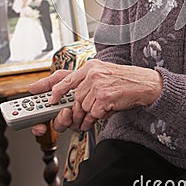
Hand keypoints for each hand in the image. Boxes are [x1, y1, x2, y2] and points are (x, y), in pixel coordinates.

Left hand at [28, 60, 162, 134]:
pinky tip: (105, 112)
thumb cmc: (124, 82)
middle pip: (73, 98)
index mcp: (90, 66)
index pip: (64, 76)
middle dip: (75, 111)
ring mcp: (97, 85)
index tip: (41, 94)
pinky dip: (96, 118)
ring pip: (81, 108)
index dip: (51, 87)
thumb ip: (86, 82)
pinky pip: (91, 114)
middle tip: (78, 117)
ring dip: (87, 116)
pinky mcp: (103, 97)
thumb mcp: (103, 74)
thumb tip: (69, 97)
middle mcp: (92, 73)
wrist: (144, 84)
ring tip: (99, 112)